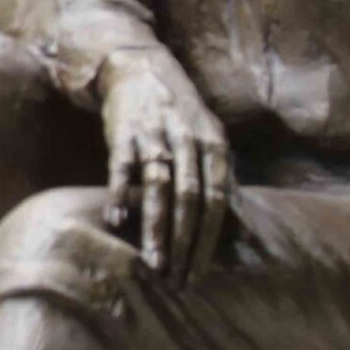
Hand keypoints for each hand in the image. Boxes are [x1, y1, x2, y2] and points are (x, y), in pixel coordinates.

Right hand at [98, 48, 231, 284]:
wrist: (141, 69)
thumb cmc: (179, 114)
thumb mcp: (209, 137)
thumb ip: (220, 176)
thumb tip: (235, 226)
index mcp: (214, 145)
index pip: (217, 200)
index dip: (209, 239)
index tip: (199, 272)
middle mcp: (188, 140)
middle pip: (189, 200)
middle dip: (184, 244)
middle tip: (177, 280)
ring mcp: (155, 135)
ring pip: (158, 188)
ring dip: (156, 228)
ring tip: (152, 263)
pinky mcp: (124, 132)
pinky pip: (121, 166)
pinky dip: (118, 193)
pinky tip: (114, 220)